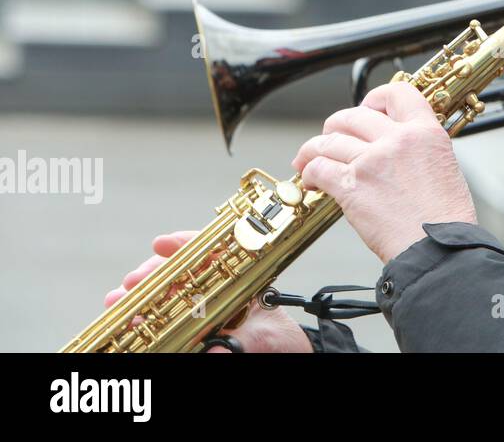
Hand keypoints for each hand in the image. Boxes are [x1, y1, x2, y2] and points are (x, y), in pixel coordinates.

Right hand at [105, 230, 310, 352]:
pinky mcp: (196, 329)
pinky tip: (129, 322)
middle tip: (132, 281)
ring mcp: (206, 309)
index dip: (187, 244)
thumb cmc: (284, 342)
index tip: (162, 243)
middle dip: (154, 274)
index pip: (214, 252)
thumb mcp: (270, 338)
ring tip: (118, 300)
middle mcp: (220, 292)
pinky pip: (166, 321)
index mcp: (243, 281)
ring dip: (142, 297)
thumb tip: (216, 350)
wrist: (288, 357)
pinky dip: (146, 320)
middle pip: (182, 272)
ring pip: (168, 295)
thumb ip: (247, 342)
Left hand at [294, 83, 476, 264]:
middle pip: (354, 116)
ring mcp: (372, 161)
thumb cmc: (444, 218)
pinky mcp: (351, 186)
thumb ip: (418, 148)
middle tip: (331, 136)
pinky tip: (310, 180)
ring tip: (308, 159)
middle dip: (336, 126)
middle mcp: (398, 140)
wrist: (437, 249)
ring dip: (314, 149)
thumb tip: (393, 146)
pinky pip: (318, 167)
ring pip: (329, 141)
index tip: (366, 109)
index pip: (397, 93)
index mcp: (426, 132)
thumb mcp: (444, 166)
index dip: (375, 98)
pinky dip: (309, 172)